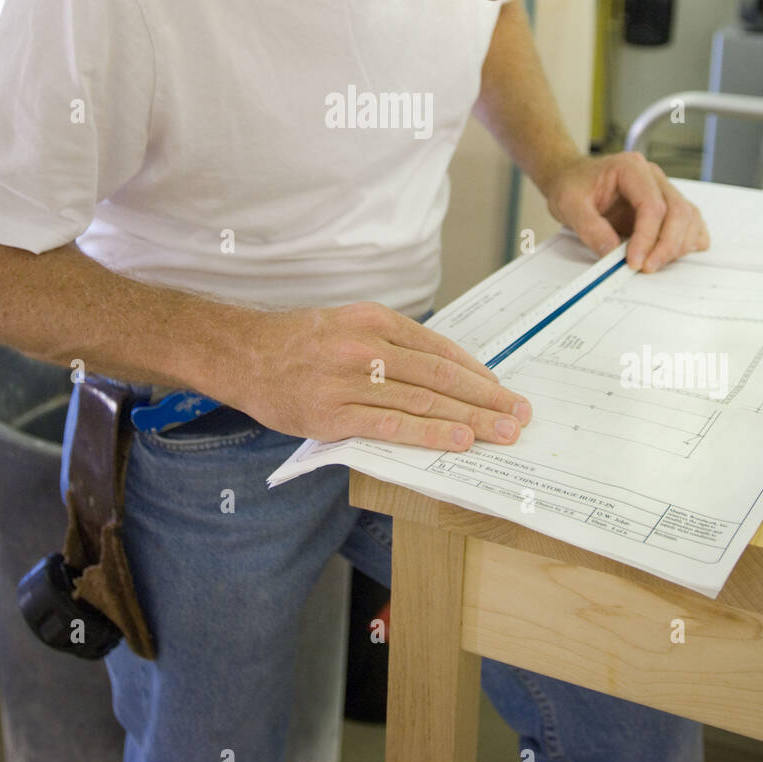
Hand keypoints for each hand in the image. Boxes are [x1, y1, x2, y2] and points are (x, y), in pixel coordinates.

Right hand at [212, 301, 531, 450]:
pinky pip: (390, 425)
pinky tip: (457, 442)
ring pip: (423, 401)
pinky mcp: (331, 413)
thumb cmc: (297, 343)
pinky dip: (428, 433)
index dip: (478, 373)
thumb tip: (442, 373)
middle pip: (441, 376)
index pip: (440, 349)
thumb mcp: (348, 324)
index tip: (503, 391)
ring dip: (470, 420)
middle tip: (519, 416)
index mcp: (375, 319)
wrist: (242, 354)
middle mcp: (367, 345)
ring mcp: (349, 379)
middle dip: (487, 399)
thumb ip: (391, 344)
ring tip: (502, 434)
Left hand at [541, 151, 709, 272]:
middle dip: (666, 245)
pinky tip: (673, 255)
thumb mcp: (569, 204)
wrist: (570, 178)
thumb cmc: (572, 185)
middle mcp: (653, 177)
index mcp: (631, 168)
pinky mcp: (666, 206)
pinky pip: (690, 222)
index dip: (647, 237)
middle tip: (646, 268)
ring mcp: (663, 190)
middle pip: (678, 212)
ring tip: (653, 264)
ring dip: (678, 246)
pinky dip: (687, 241)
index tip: (633, 262)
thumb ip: (590, 228)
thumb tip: (612, 253)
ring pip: (689, 218)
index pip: (652, 205)